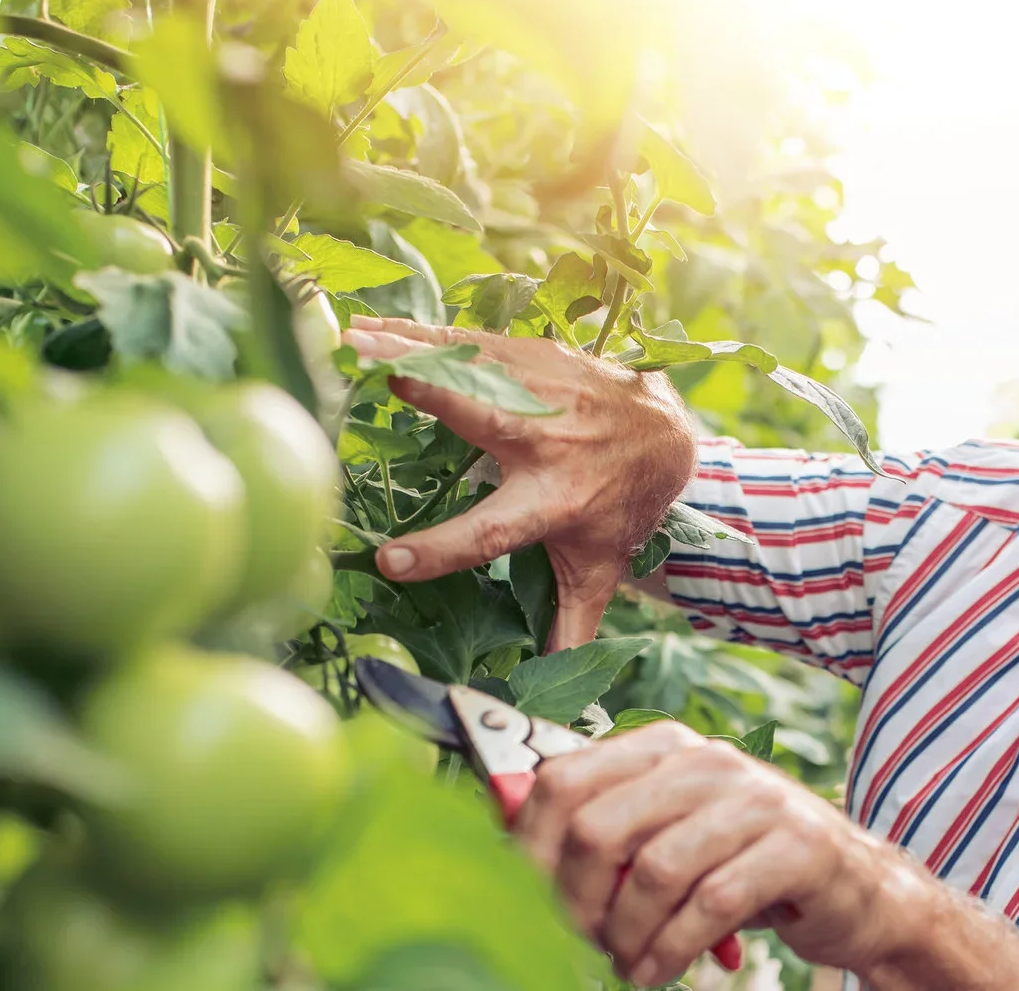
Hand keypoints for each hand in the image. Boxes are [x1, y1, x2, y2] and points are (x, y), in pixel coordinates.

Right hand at [341, 316, 697, 650]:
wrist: (665, 435)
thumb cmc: (619, 506)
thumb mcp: (596, 568)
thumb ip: (568, 622)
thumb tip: (548, 690)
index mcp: (554, 503)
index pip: (495, 533)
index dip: (444, 549)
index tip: (389, 561)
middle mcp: (549, 443)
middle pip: (486, 415)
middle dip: (432, 393)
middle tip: (370, 375)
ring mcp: (544, 391)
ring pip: (475, 367)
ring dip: (412, 349)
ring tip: (353, 339)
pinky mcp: (536, 358)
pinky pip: (475, 343)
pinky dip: (425, 334)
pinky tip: (377, 328)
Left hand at [511, 722, 933, 984]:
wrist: (859, 891)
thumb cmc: (749, 867)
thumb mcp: (673, 838)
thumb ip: (607, 834)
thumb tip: (507, 845)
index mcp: (666, 749)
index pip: (562, 782)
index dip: (530, 852)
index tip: (528, 905)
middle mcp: (708, 761)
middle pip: (598, 827)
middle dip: (576, 903)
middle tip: (584, 944)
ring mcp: (757, 800)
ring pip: (653, 870)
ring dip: (626, 936)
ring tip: (627, 965)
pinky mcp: (797, 847)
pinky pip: (711, 903)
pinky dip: (672, 949)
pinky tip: (661, 970)